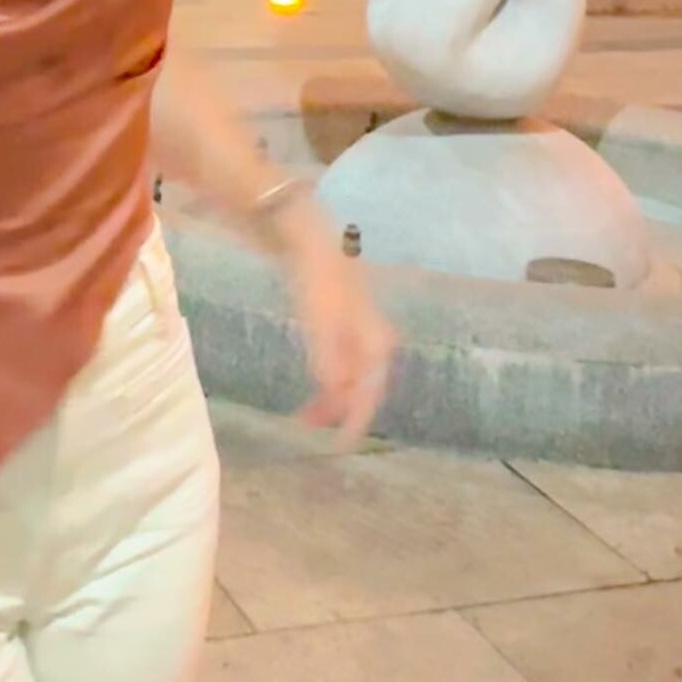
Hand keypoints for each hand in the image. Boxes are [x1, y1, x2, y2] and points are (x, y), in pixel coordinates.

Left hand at [284, 215, 396, 448]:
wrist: (306, 236)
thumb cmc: (317, 278)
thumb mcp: (321, 322)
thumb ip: (329, 359)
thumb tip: (337, 395)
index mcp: (377, 340)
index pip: (371, 392)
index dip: (357, 419)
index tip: (342, 445)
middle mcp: (373, 338)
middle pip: (363, 386)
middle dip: (340, 411)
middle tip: (310, 428)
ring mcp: (358, 330)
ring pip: (350, 376)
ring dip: (331, 397)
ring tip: (304, 415)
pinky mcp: (341, 323)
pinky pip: (340, 362)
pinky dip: (328, 379)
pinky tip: (314, 386)